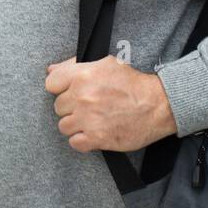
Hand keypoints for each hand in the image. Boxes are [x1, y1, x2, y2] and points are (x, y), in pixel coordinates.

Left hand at [44, 56, 177, 151]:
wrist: (158, 105)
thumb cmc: (133, 83)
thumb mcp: (105, 63)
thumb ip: (74, 66)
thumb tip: (50, 70)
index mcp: (83, 76)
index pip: (51, 84)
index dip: (60, 89)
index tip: (71, 92)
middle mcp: (82, 97)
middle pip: (58, 107)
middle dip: (71, 107)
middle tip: (88, 106)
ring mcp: (88, 119)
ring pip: (64, 126)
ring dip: (76, 125)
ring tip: (91, 120)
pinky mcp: (97, 138)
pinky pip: (74, 143)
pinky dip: (82, 140)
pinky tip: (94, 133)